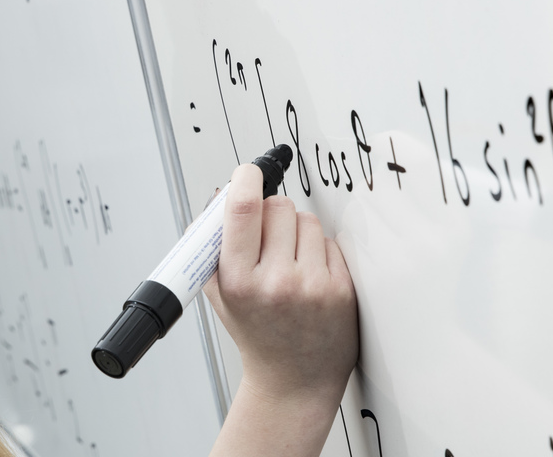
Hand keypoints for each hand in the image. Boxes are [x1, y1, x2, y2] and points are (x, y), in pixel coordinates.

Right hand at [204, 164, 358, 406]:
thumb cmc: (255, 332)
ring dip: (297, 232)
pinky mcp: (341, 289)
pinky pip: (330, 242)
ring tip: (290, 262)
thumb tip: (219, 194)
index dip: (246, 180)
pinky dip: (319, 251)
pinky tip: (310, 277)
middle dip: (271, 212)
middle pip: (279, 207)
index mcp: (239, 281)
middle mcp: (276, 283)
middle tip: (267, 236)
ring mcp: (312, 286)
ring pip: (307, 220)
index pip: (244, 210)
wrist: (293, 379)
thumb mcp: (219, 293)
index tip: (247, 174)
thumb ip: (211, 245)